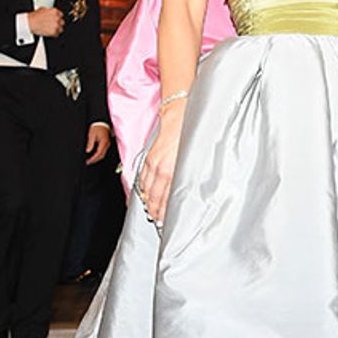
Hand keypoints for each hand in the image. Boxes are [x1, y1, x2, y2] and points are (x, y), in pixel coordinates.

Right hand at [26, 6, 64, 37]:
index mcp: (55, 11)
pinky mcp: (54, 32)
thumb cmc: (34, 16)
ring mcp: (56, 25)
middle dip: (58, 24)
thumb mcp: (43, 9)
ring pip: (61, 29)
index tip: (55, 20)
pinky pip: (57, 34)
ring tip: (51, 30)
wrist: (30, 23)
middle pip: (62, 22)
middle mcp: (57, 18)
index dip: (58, 18)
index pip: (61, 15)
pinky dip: (53, 34)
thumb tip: (51, 13)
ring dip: (57, 30)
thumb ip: (50, 11)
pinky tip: (49, 33)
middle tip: (52, 25)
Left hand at [83, 123, 110, 164]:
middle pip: (101, 155)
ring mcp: (107, 144)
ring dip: (96, 158)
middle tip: (88, 162)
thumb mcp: (91, 134)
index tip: (88, 161)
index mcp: (103, 142)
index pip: (99, 153)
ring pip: (103, 154)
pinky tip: (94, 155)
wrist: (102, 122)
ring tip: (90, 160)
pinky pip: (103, 151)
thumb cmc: (97, 127)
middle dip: (95, 160)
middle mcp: (107, 144)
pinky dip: (98, 155)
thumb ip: (90, 143)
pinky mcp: (106, 144)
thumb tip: (88, 151)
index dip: (93, 158)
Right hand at [135, 109, 184, 226]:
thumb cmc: (190, 136)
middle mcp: (160, 169)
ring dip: (147, 200)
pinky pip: (143, 176)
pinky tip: (144, 192)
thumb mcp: (195, 159)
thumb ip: (188, 177)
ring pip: (147, 187)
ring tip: (149, 210)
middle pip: (154, 196)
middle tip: (155, 219)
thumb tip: (187, 190)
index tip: (164, 220)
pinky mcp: (149, 157)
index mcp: (172, 172)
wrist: (179, 116)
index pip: (165, 198)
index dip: (163, 211)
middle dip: (154, 209)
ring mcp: (152, 163)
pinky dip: (142, 186)